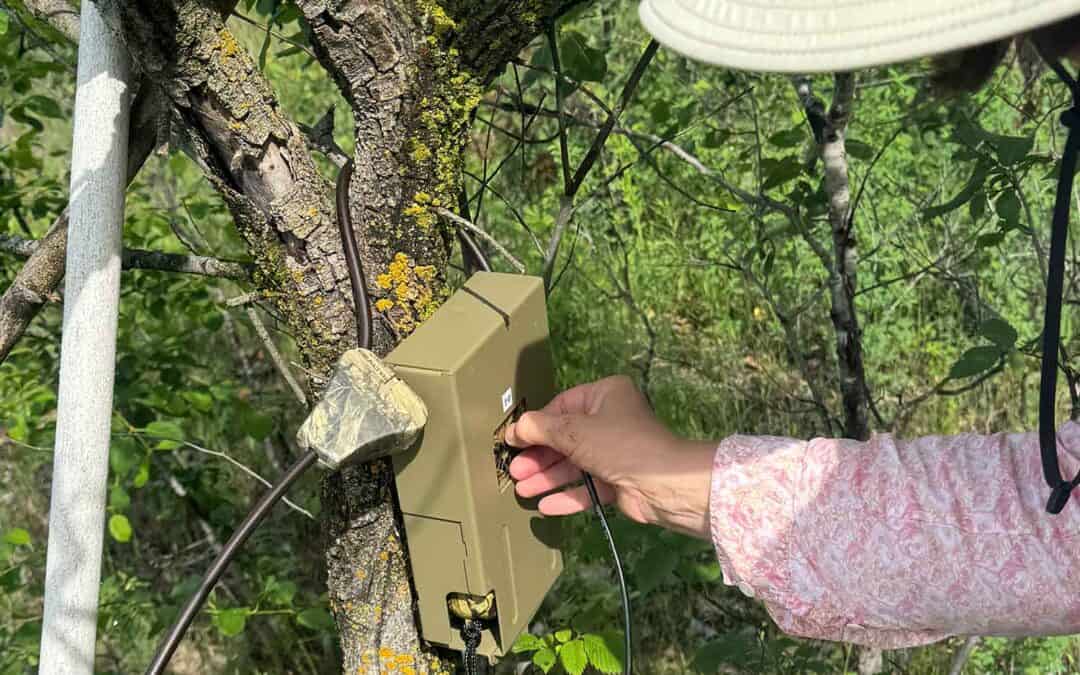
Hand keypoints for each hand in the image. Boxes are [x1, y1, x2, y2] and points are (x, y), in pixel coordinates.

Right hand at [505, 376, 714, 538]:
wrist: (663, 483)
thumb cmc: (619, 444)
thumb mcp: (573, 431)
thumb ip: (540, 428)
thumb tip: (514, 429)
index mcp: (605, 395)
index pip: (561, 407)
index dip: (536, 425)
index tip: (512, 441)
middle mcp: (611, 420)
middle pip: (565, 438)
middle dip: (539, 456)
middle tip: (515, 470)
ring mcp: (615, 452)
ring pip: (574, 464)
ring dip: (548, 477)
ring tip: (523, 490)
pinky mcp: (619, 480)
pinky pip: (587, 486)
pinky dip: (567, 495)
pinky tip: (545, 506)